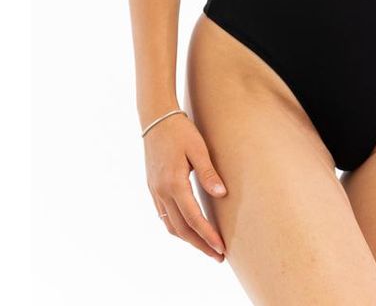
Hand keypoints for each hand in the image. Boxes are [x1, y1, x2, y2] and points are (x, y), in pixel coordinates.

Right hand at [144, 111, 228, 260]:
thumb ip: (209, 173)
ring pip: (170, 225)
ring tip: (205, 246)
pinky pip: (163, 215)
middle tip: (217, 256)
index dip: (208, 236)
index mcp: (174, 184)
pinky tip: (188, 228)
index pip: (194, 219)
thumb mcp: (198, 148)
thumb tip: (222, 195)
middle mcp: (162, 192)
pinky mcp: (153, 187)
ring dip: (188, 239)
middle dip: (200, 245)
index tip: (221, 248)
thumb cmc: (180, 131)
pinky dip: (177, 226)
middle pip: (181, 229)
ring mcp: (155, 191)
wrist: (156, 118)